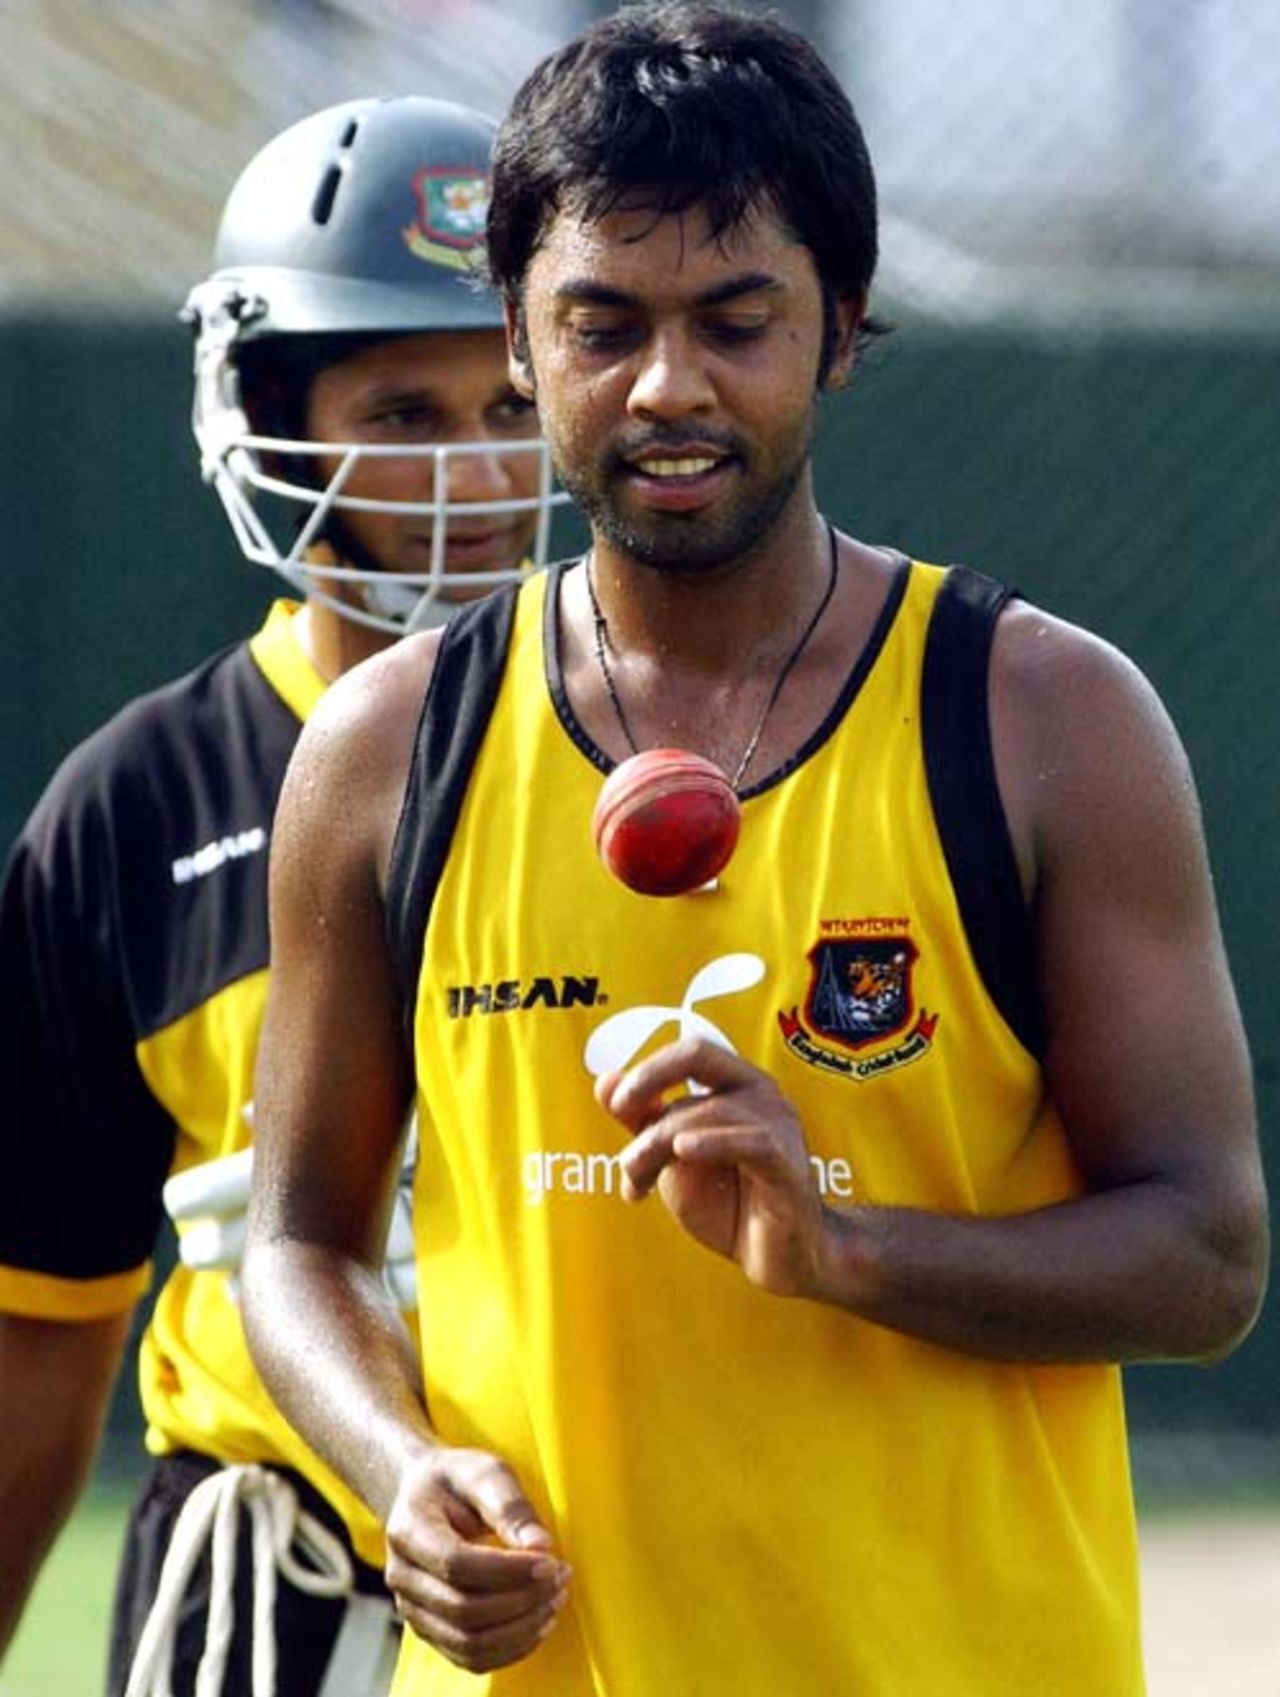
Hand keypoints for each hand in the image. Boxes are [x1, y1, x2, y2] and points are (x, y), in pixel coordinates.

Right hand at [382, 1447, 570, 1672]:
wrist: (421, 1495)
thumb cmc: (456, 1480)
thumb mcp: (485, 1471)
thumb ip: (511, 1507)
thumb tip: (542, 1547)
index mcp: (408, 1529)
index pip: (456, 1564)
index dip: (508, 1571)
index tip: (551, 1561)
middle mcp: (402, 1576)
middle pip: (463, 1610)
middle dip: (521, 1600)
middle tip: (561, 1578)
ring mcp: (411, 1609)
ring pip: (468, 1643)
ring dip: (520, 1630)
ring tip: (555, 1600)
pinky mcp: (430, 1629)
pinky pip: (470, 1657)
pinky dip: (510, 1648)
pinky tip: (538, 1623)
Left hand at [596, 1037, 829, 1297]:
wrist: (778, 1261)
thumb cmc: (731, 1205)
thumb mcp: (675, 1162)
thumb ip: (645, 1123)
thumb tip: (604, 1082)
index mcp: (737, 1086)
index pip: (692, 1051)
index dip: (651, 1066)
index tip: (617, 1101)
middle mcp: (762, 1095)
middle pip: (699, 1061)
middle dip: (652, 1078)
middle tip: (622, 1111)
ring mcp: (779, 1127)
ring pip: (708, 1110)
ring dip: (658, 1143)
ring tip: (636, 1182)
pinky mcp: (786, 1167)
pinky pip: (751, 1142)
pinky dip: (712, 1142)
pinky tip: (683, 1151)